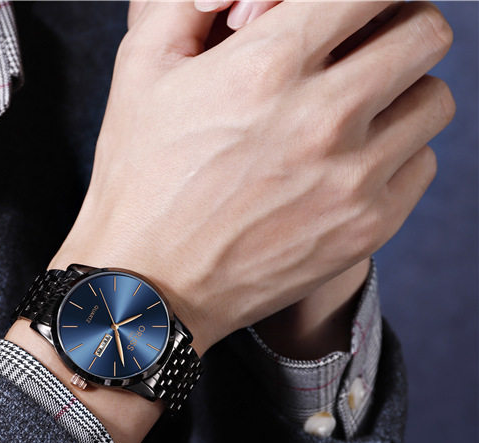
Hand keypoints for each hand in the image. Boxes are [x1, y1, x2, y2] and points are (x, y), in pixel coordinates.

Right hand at [51, 2, 454, 356]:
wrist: (146, 284)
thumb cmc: (137, 175)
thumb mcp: (142, 68)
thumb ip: (190, 0)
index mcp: (267, 65)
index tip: (345, 5)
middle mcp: (323, 117)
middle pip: (425, 30)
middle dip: (393, 24)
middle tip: (357, 46)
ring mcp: (353, 179)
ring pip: (434, 98)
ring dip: (400, 91)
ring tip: (354, 108)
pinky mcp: (367, 229)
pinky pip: (422, 163)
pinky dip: (395, 153)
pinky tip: (347, 163)